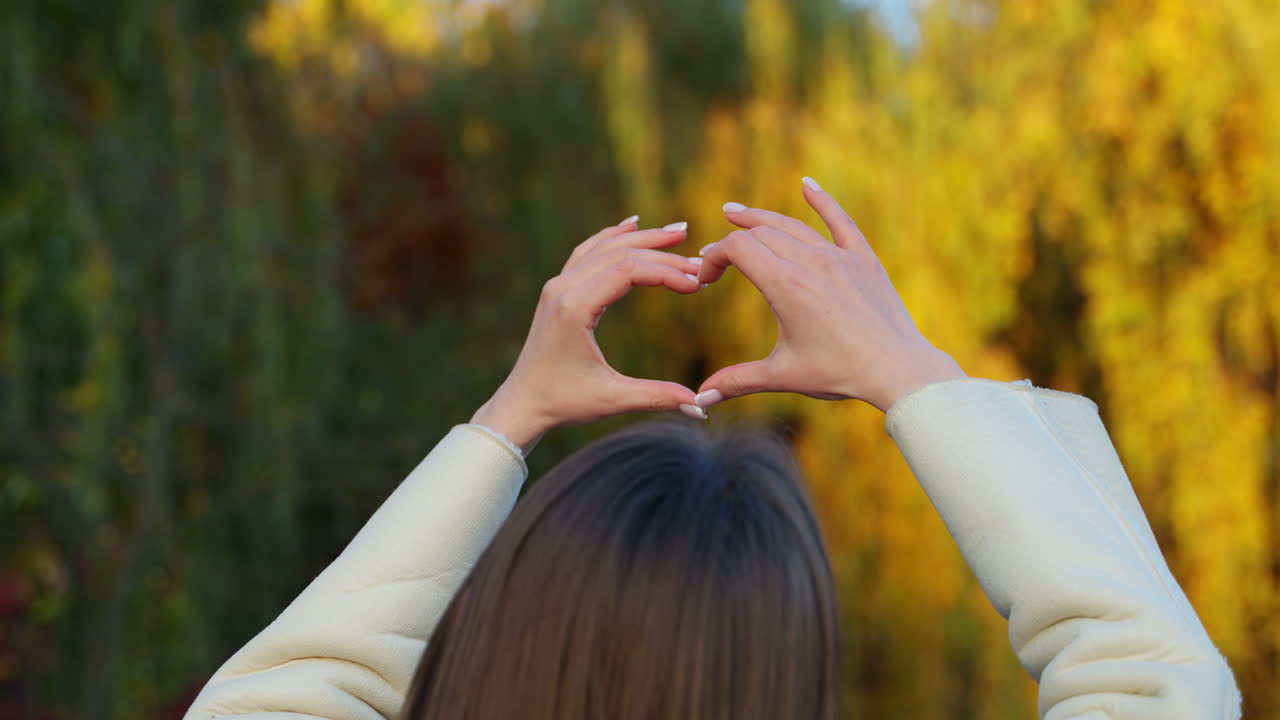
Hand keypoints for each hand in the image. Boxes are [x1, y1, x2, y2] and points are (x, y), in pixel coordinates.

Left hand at [472, 217, 704, 453]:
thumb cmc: (563, 402)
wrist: (522, 404)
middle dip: (663, 254)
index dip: (667, 272)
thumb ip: (656, 397)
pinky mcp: (557, 290)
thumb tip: (701, 405)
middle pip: (620, 253)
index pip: (629, 271)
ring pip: (604, 247)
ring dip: (642, 238)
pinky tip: (630, 226)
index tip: (697, 283)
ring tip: (678, 232)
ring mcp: (557, 286)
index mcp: (575, 308)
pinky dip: (611, 237)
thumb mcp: (612, 399)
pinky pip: (587, 252)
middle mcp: (562, 288)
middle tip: (699, 261)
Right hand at [694, 178, 964, 412]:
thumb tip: (700, 399)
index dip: (713, 258)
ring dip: (760, 218)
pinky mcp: (863, 259)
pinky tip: (807, 185)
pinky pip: (840, 220)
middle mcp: (810, 262)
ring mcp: (839, 257)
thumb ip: (737, 381)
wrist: (898, 369)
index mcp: (786, 285)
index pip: (737, 248)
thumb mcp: (783, 375)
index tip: (706, 281)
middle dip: (731, 241)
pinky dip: (822, 200)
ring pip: (792, 225)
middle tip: (715, 260)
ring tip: (736, 212)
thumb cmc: (840, 373)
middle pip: (759, 233)